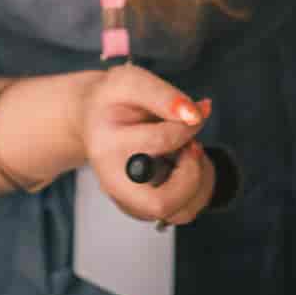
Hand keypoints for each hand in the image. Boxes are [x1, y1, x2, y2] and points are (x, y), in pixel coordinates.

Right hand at [76, 65, 215, 225]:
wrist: (94, 119)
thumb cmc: (114, 100)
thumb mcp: (132, 81)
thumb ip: (163, 95)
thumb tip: (196, 115)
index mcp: (108, 145)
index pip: (160, 141)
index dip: (189, 125)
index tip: (195, 112)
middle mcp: (113, 181)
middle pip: (160, 204)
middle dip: (193, 174)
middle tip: (191, 146)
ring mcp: (126, 200)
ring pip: (178, 213)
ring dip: (201, 183)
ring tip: (191, 154)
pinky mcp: (140, 208)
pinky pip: (181, 213)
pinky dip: (198, 191)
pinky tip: (188, 166)